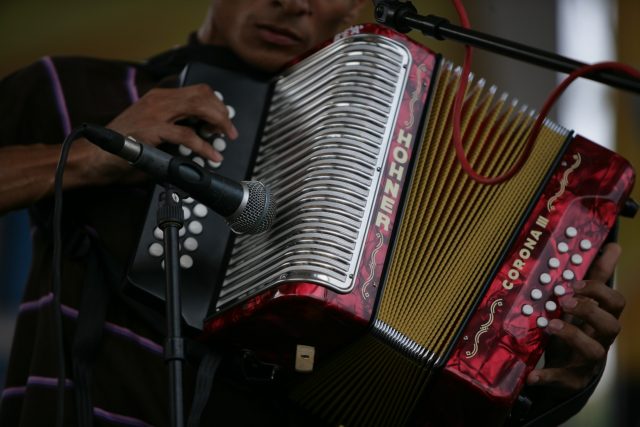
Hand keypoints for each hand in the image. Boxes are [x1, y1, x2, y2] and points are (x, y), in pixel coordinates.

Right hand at [75, 83, 237, 184]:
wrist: (95, 155)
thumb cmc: (122, 146)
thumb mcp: (153, 131)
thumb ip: (175, 129)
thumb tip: (201, 137)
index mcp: (160, 98)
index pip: (197, 91)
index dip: (216, 104)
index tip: (225, 119)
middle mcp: (159, 100)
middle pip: (203, 95)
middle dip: (222, 112)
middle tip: (230, 130)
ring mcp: (155, 113)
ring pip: (199, 107)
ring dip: (218, 123)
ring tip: (226, 137)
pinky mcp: (152, 130)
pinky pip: (187, 135)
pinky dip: (204, 146)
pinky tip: (211, 154)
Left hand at [525, 242, 624, 395]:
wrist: (565, 374)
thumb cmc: (576, 332)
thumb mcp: (582, 304)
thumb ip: (593, 278)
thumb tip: (612, 246)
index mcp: (600, 320)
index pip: (615, 302)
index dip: (598, 291)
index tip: (573, 281)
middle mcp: (599, 340)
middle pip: (612, 325)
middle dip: (590, 311)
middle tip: (564, 300)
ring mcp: (587, 361)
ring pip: (594, 351)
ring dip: (571, 335)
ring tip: (548, 325)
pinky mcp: (571, 380)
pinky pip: (562, 379)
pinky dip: (547, 377)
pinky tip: (531, 374)